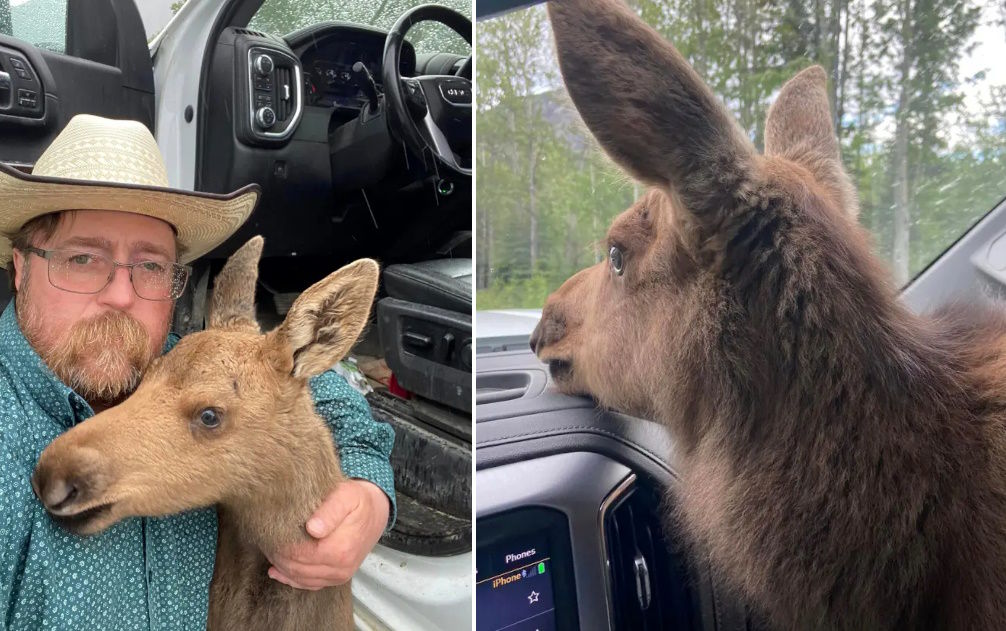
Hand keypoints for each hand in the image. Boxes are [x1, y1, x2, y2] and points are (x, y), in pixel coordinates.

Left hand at [267, 479, 390, 589]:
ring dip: (283, 567)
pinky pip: (310, 584)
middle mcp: (341, 568)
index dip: (282, 545)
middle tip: (266, 540)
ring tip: (270, 551)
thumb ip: (330, 511)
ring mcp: (339, 576)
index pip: (300, 554)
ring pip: (301, 578)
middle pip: (298, 568)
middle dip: (279, 556)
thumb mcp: (346, 496)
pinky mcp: (337, 578)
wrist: (376, 513)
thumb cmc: (359, 501)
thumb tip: (312, 528)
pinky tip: (278, 571)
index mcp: (341, 549)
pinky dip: (292, 579)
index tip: (270, 533)